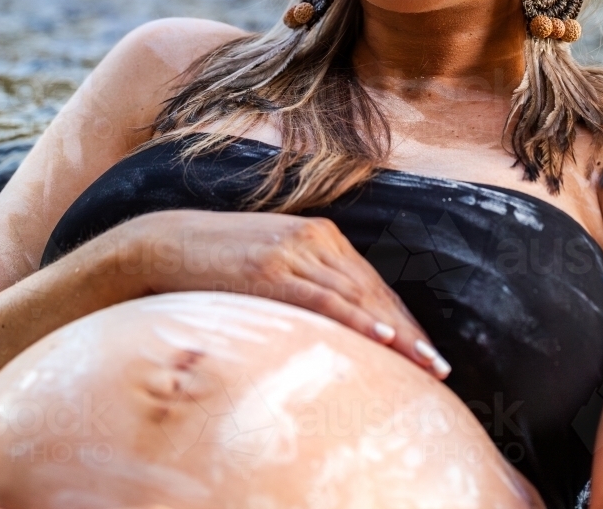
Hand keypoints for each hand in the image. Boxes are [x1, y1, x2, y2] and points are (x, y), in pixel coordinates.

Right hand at [119, 209, 451, 378]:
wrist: (165, 243)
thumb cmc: (218, 262)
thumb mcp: (271, 264)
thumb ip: (303, 280)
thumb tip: (330, 322)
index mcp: (319, 235)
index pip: (371, 283)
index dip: (402, 318)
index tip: (426, 351)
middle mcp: (314, 238)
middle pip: (373, 290)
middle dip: (409, 331)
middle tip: (438, 367)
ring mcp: (293, 250)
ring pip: (357, 296)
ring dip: (396, 333)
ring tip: (424, 365)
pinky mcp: (271, 268)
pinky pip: (324, 299)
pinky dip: (357, 319)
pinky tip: (383, 339)